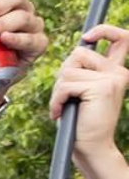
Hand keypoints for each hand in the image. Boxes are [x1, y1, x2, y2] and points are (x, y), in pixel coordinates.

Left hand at [52, 24, 128, 165]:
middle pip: (78, 54)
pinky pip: (66, 85)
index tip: (88, 36)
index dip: (104, 30)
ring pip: (69, 71)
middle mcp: (119, 72)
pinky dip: (56, 100)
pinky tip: (60, 112)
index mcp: (116, 71)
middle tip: (66, 97)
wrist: (90, 148)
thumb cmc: (80, 121)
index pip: (122, 39)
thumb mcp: (80, 90)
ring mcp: (113, 78)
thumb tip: (80, 45)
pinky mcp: (103, 87)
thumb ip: (81, 69)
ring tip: (65, 106)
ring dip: (58, 90)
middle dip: (63, 74)